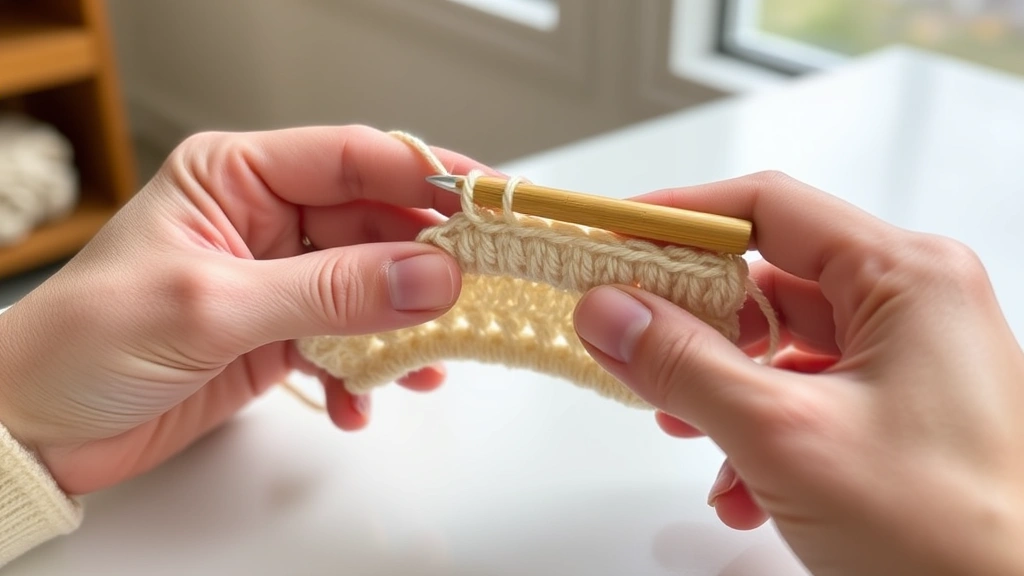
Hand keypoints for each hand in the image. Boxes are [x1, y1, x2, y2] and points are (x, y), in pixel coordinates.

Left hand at [0, 126, 486, 494]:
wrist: (37, 429)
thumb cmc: (87, 342)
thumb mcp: (215, 307)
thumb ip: (331, 290)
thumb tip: (432, 277)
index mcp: (237, 175)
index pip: (353, 157)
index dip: (426, 176)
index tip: (487, 206)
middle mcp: (264, 218)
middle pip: (375, 224)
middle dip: (425, 265)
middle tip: (477, 296)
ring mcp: (277, 278)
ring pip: (372, 286)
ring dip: (403, 328)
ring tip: (426, 364)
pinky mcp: (279, 332)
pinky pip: (348, 340)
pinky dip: (364, 372)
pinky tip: (359, 401)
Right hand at [574, 171, 1023, 574]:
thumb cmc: (954, 536)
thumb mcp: (785, 436)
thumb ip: (684, 364)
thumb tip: (611, 310)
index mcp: (906, 277)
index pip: (767, 208)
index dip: (680, 219)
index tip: (614, 239)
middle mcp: (914, 305)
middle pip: (769, 278)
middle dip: (693, 322)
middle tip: (628, 340)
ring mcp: (910, 360)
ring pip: (782, 345)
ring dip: (720, 387)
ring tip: (681, 426)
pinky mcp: (901, 410)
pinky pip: (807, 395)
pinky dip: (759, 431)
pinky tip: (740, 486)